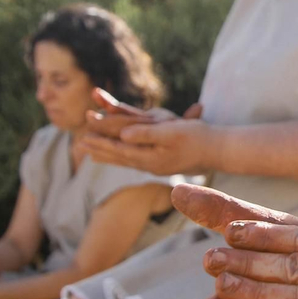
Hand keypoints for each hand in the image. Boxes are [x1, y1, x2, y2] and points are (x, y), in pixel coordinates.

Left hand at [81, 103, 214, 175]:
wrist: (218, 151)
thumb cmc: (197, 138)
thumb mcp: (171, 132)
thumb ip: (145, 134)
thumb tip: (122, 134)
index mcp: (149, 158)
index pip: (119, 150)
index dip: (100, 143)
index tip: (83, 137)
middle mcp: (149, 165)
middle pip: (119, 157)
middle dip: (99, 149)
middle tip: (79, 144)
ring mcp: (155, 166)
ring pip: (125, 160)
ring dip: (108, 155)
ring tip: (92, 154)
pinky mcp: (161, 163)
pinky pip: (135, 160)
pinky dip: (123, 157)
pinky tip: (121, 156)